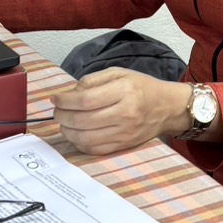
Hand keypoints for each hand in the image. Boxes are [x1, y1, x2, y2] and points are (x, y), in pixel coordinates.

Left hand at [52, 68, 192, 155]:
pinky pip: (94, 149)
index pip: (86, 99)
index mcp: (124, 91)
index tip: (56, 99)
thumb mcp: (119, 73)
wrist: (167, 108)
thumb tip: (71, 93)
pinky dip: (79, 143)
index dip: (65, 101)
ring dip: (67, 131)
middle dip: (62, 116)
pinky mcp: (123, 145)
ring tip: (64, 122)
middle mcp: (125, 114)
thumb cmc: (142, 88)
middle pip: (82, 120)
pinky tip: (76, 134)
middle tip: (57, 111)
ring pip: (85, 137)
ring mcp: (124, 132)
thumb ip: (93, 80)